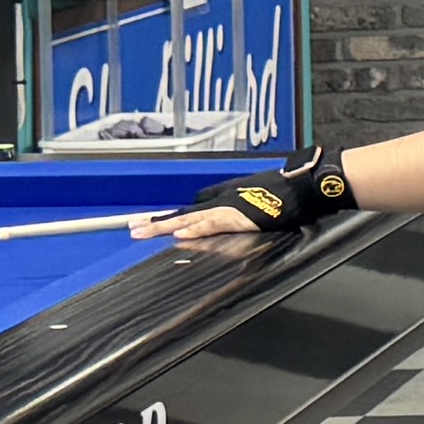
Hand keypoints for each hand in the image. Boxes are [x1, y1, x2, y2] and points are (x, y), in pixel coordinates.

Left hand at [132, 204, 260, 262]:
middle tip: (131, 229)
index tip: (140, 224)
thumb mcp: (240, 195)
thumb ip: (220, 202)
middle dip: (153, 223)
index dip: (160, 219)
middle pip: (178, 216)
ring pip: (187, 220)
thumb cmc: (272, 192)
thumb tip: (202, 209)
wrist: (293, 188)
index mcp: (215, 204)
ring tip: (143, 232)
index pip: (181, 214)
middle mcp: (214, 206)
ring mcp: (223, 211)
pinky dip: (195, 229)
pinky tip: (179, 234)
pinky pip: (211, 225)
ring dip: (163, 226)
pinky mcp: (235, 217)